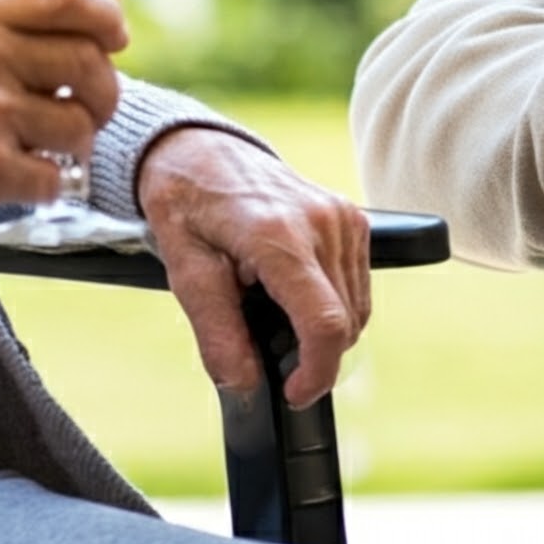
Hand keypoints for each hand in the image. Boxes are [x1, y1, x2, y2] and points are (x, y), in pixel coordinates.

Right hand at [0, 0, 126, 224]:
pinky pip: (53, 177)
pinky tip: (26, 180)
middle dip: (104, 88)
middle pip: (88, 62)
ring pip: (79, 124)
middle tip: (93, 103)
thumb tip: (42, 29)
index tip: (115, 32)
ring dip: (78, 140)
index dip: (103, 12)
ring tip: (57, 146)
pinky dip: (47, 184)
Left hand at [135, 128, 370, 407]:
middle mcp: (322, 221)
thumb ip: (217, 334)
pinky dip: (334, 304)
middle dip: (312, 354)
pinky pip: (358, 285)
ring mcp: (342, 216)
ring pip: (357, 309)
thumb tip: (245, 386)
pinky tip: (294, 290)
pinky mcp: (352, 216)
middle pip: (345, 323)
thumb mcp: (185, 272)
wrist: (200, 150)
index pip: (324, 322)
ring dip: (324, 329)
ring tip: (273, 308)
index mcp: (278, 234)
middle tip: (265, 344)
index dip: (316, 373)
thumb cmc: (187, 205)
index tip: (292, 393)